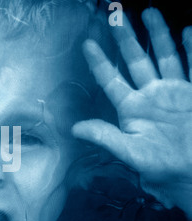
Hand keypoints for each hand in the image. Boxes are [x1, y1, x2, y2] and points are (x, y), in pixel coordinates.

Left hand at [73, 8, 191, 213]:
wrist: (190, 172)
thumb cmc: (159, 166)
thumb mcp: (129, 151)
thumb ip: (104, 136)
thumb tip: (74, 129)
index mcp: (131, 108)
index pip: (110, 79)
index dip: (98, 62)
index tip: (87, 43)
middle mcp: (150, 95)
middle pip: (135, 60)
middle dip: (126, 38)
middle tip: (116, 14)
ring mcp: (173, 92)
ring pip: (163, 56)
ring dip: (157, 35)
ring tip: (148, 11)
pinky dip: (191, 48)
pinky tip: (187, 30)